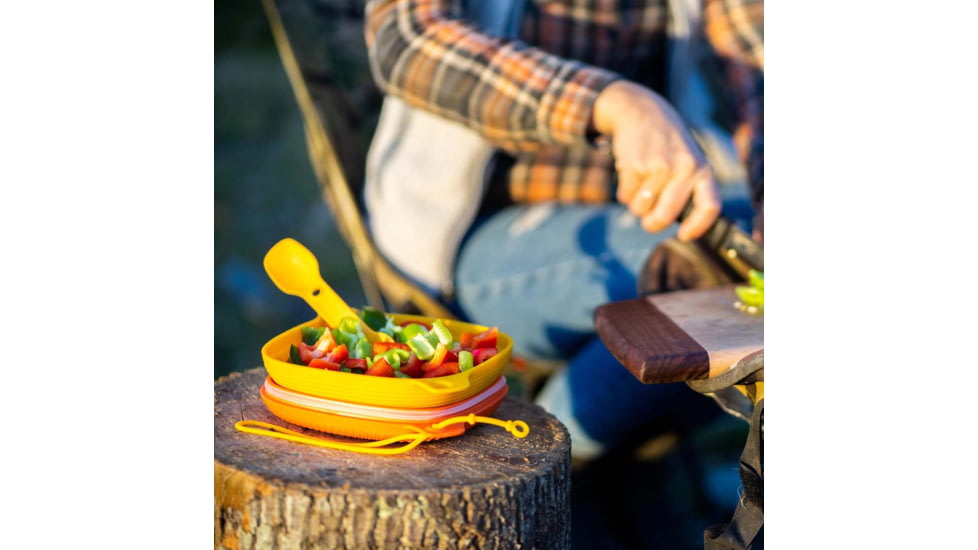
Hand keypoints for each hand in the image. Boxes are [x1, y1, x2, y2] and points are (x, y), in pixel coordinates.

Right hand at [592, 81, 719, 240]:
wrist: (641, 111)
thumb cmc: (667, 144)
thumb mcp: (689, 159)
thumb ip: (689, 188)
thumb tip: (681, 226)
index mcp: (703, 169)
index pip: (709, 206)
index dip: (697, 227)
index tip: (684, 236)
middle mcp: (684, 168)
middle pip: (665, 216)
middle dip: (652, 224)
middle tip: (649, 222)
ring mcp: (659, 167)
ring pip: (641, 209)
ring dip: (636, 203)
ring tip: (641, 182)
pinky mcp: (635, 166)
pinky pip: (625, 197)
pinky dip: (624, 192)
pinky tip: (630, 172)